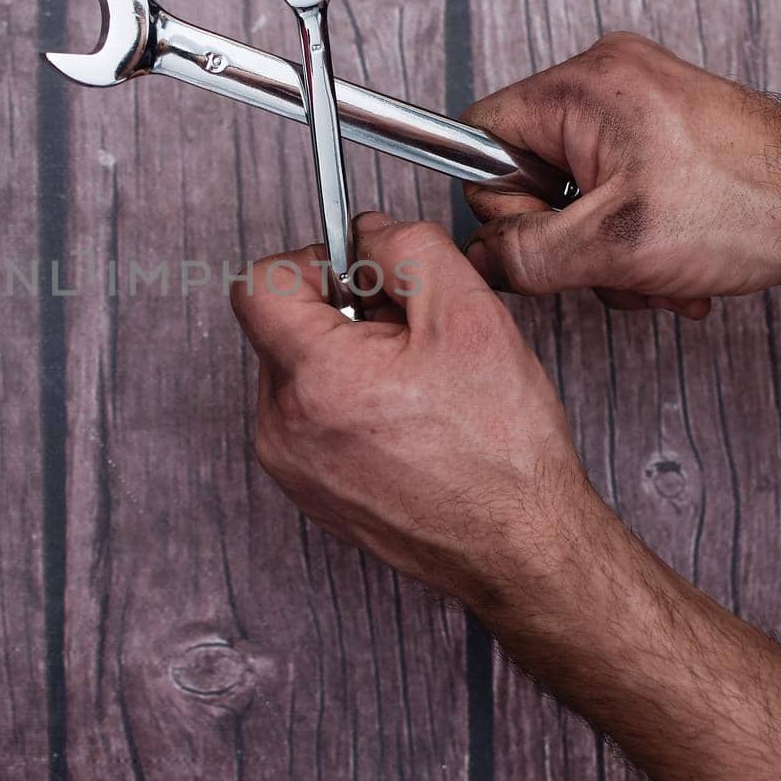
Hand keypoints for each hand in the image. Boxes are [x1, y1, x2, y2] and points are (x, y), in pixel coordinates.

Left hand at [229, 213, 599, 607]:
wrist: (520, 548)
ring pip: (295, 372)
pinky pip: (306, 417)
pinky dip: (346, 403)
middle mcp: (285, 427)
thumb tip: (368, 232)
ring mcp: (290, 465)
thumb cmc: (502, 452)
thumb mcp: (470, 316)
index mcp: (316, 380)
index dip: (312, 264)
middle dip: (341, 314)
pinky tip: (403, 420)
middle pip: (281, 327)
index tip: (359, 277)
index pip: (261, 285)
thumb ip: (409, 249)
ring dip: (345, 360)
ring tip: (412, 386)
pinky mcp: (307, 489)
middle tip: (408, 338)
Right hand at [460, 32, 780, 316]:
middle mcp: (605, 77)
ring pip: (572, 188)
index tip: (553, 235)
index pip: (480, 137)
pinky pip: (610, 184)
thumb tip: (482, 260)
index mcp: (582, 86)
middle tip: (614, 259)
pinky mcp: (660, 126)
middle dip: (568, 235)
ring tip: (656, 267)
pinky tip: (672, 259)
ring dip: (604, 246)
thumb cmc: (751, 207)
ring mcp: (636, 99)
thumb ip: (526, 255)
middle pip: (529, 170)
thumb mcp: (614, 247)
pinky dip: (633, 232)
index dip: (504, 203)